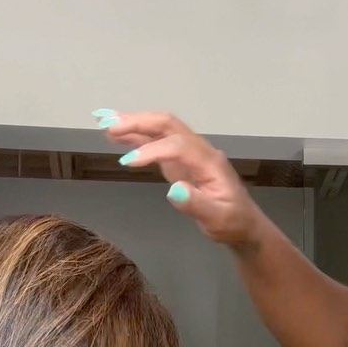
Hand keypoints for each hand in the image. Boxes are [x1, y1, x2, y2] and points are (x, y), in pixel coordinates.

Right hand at [96, 110, 263, 247]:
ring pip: (160, 129)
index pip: (177, 146)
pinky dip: (136, 137)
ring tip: (103, 122)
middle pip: (168, 125)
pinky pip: (157, 143)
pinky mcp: (179, 162)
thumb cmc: (233, 223)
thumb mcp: (218, 220)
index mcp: (209, 161)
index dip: (152, 151)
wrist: (244, 224)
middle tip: (108, 125)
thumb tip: (174, 190)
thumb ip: (196, 205)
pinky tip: (116, 137)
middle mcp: (198, 150)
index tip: (127, 163)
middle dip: (138, 122)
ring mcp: (188, 154)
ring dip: (133, 124)